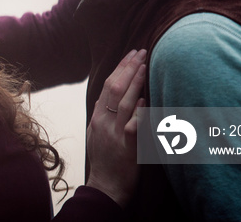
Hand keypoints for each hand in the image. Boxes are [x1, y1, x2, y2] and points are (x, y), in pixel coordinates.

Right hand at [86, 49, 146, 206]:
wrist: (104, 188)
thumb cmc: (104, 162)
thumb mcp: (96, 135)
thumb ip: (101, 115)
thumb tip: (106, 97)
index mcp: (97, 117)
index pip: (107, 85)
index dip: (119, 68)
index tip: (131, 54)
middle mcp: (103, 122)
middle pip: (115, 88)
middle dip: (128, 68)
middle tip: (140, 51)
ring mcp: (114, 133)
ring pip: (123, 102)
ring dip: (135, 81)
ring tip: (144, 64)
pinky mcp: (126, 147)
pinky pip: (132, 125)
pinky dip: (138, 111)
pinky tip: (145, 99)